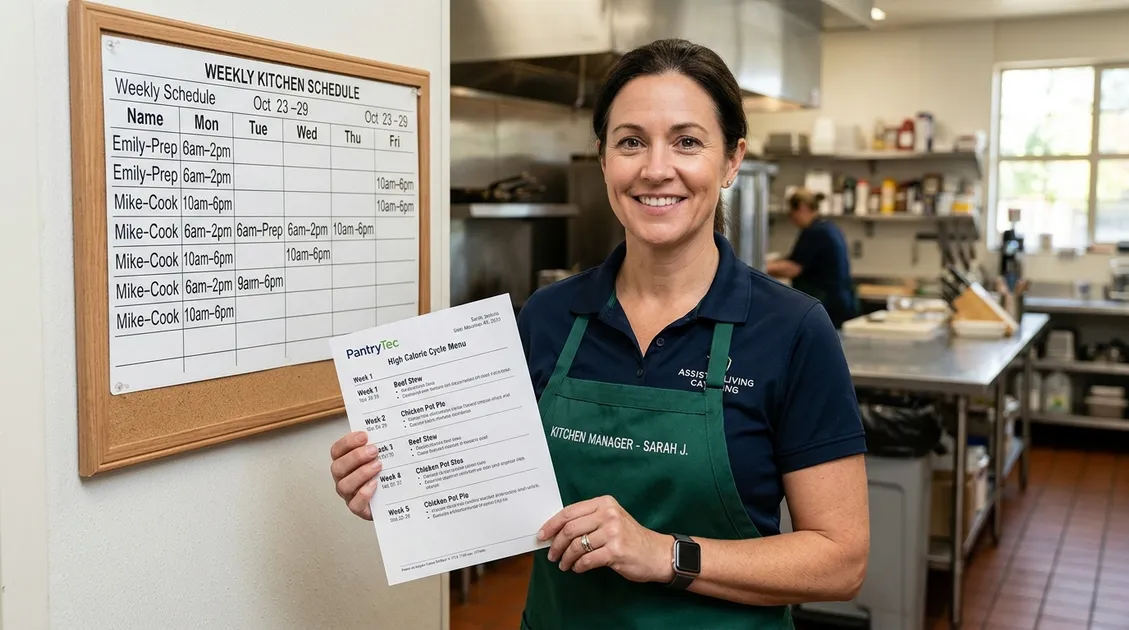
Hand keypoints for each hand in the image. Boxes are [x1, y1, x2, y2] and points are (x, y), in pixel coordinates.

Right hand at [330, 430, 382, 519]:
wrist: (393, 498)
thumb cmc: (383, 474)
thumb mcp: (381, 455)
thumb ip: (380, 443)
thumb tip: (389, 427)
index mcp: (345, 462)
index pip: (337, 450)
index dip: (348, 442)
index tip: (364, 436)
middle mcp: (343, 478)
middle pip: (337, 467)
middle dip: (355, 457)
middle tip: (374, 450)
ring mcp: (349, 494)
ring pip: (344, 485)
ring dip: (361, 473)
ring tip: (378, 466)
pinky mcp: (359, 508)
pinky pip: (354, 505)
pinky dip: (363, 494)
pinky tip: (375, 484)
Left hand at [537, 495, 673, 583]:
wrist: (656, 553)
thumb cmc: (630, 537)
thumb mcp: (611, 520)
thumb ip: (588, 520)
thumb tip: (556, 531)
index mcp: (604, 503)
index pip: (569, 512)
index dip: (551, 524)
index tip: (541, 535)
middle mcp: (608, 514)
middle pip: (570, 529)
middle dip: (556, 544)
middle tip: (552, 554)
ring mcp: (613, 532)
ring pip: (576, 546)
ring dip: (566, 558)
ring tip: (564, 564)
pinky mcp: (616, 550)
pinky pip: (587, 560)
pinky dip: (578, 566)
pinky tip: (578, 568)